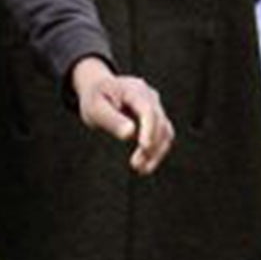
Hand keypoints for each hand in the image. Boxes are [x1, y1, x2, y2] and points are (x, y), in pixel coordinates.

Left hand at [72, 58, 174, 173]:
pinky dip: (156, 152)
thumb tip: (129, 134)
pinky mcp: (157, 118)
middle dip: (151, 146)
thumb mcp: (95, 108)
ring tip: (141, 169)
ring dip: (157, 152)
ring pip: (166, 131)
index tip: (144, 147)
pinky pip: (163, 136)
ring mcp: (156, 107)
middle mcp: (150, 96)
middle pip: (160, 122)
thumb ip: (111, 120)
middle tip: (135, 165)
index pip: (147, 110)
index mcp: (134, 90)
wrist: (99, 90)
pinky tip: (145, 166)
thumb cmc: (95, 98)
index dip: (149, 128)